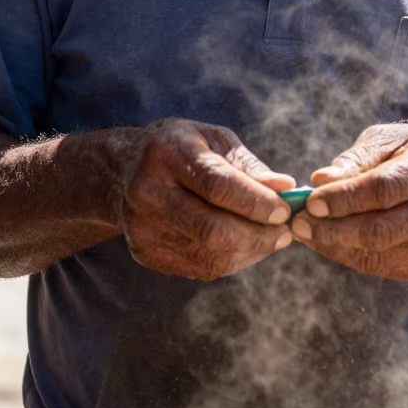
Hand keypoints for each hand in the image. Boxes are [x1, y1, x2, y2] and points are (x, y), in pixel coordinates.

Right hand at [118, 119, 295, 279]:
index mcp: (168, 154)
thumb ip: (247, 165)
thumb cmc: (180, 149)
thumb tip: (285, 188)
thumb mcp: (211, 139)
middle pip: (213, 229)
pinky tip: (244, 244)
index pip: (217, 185)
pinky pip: (201, 268)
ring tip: (271, 238)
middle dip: (259, 235)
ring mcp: (144, 228)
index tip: (286, 210)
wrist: (120, 171)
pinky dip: (232, 259)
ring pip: (210, 256)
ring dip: (251, 251)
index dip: (256, 202)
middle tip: (287, 231)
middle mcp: (150, 192)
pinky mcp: (146, 253)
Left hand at [290, 123, 407, 280]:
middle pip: (380, 230)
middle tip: (298, 222)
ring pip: (376, 253)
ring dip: (333, 244)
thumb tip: (320, 180)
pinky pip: (378, 265)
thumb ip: (356, 160)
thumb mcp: (388, 140)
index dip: (344, 198)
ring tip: (304, 229)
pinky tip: (327, 238)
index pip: (384, 189)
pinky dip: (346, 254)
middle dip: (333, 229)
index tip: (310, 200)